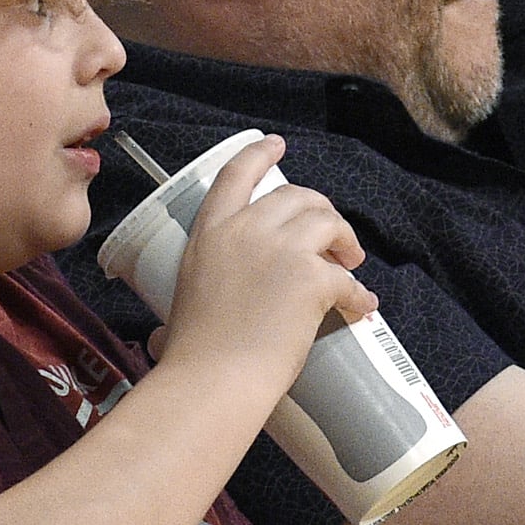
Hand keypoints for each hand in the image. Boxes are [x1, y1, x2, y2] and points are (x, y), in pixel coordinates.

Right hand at [156, 137, 378, 387]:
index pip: (236, 174)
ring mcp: (281, 250)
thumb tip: (161, 341)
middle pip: (296, 196)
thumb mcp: (176, 312)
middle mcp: (245, 231)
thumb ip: (176, 314)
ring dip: (344, 238)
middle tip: (331, 236)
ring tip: (351, 261)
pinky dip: (360, 293)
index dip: (259, 154)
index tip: (277, 144)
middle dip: (319, 209)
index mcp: (209, 234)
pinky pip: (348, 277)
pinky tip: (362, 306)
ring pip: (328, 222)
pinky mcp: (312, 276)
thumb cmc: (191, 358)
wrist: (213, 380)